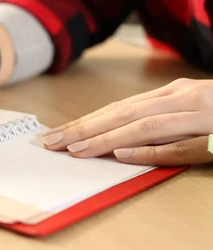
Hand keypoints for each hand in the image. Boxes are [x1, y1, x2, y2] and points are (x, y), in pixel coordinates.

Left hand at [41, 78, 212, 165]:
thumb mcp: (189, 109)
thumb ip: (158, 122)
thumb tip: (119, 142)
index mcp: (171, 94)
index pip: (117, 108)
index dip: (85, 121)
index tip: (57, 133)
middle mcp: (179, 98)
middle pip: (120, 114)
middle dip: (82, 128)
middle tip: (50, 142)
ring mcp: (198, 113)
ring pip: (142, 126)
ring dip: (105, 138)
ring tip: (75, 149)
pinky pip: (179, 143)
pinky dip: (149, 149)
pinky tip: (123, 154)